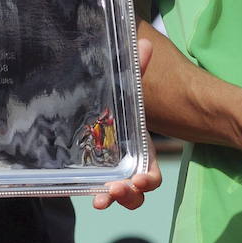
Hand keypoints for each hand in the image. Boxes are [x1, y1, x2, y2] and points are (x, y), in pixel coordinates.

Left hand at [93, 37, 161, 210]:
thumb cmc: (116, 102)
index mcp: (140, 149)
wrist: (92, 110)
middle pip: (138, 192)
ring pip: (121, 197)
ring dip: (115, 199)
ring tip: (103, 198)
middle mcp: (128, 166)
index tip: (141, 180)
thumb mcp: (124, 88)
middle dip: (131, 195)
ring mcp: (111, 174)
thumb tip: (144, 43)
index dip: (149, 180)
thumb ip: (135, 69)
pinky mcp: (92, 176)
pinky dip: (97, 197)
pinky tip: (90, 197)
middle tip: (119, 189)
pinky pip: (98, 192)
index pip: (151, 172)